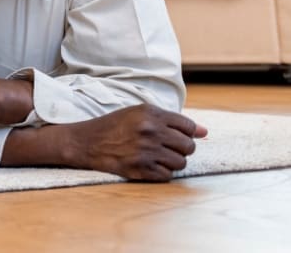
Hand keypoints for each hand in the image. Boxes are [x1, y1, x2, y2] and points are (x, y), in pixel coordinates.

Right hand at [65, 103, 207, 181]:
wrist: (86, 142)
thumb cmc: (114, 126)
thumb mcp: (139, 113)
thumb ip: (172, 120)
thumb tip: (205, 132)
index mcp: (151, 114)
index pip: (189, 126)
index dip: (186, 133)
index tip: (175, 136)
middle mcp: (150, 131)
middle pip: (189, 146)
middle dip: (181, 149)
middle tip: (166, 148)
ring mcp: (146, 151)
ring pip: (181, 163)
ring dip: (172, 162)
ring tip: (157, 157)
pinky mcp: (140, 168)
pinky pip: (167, 176)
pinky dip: (161, 173)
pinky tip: (149, 166)